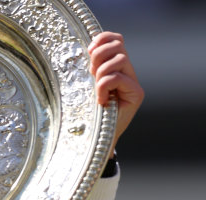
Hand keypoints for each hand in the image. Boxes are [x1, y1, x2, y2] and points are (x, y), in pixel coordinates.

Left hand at [89, 31, 144, 155]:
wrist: (96, 138)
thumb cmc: (88, 113)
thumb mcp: (86, 85)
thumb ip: (90, 68)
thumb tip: (87, 49)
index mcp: (115, 67)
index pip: (117, 40)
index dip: (103, 39)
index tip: (89, 50)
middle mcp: (127, 72)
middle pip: (119, 46)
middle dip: (100, 55)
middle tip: (91, 72)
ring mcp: (134, 83)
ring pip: (120, 59)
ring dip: (101, 72)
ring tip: (97, 88)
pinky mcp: (136, 94)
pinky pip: (117, 78)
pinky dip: (104, 86)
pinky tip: (101, 100)